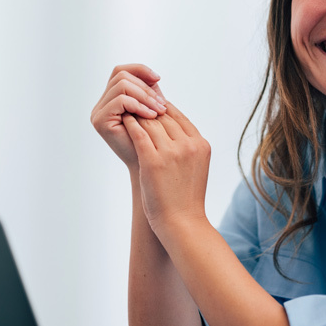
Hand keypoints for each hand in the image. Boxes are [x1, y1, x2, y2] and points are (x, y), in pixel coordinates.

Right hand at [91, 64, 167, 169]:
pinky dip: (138, 104)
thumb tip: (154, 77)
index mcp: (112, 99)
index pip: (121, 71)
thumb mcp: (152, 112)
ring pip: (121, 85)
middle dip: (145, 87)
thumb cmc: (152, 143)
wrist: (148, 169)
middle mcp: (102, 104)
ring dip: (145, 95)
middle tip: (162, 104)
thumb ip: (149, 94)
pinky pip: (120, 100)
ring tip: (159, 110)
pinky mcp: (100, 120)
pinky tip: (151, 116)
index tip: (158, 79)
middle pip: (121, 75)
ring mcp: (98, 112)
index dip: (140, 70)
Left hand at [122, 102, 210, 236]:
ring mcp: (171, 152)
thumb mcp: (196, 167)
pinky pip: (139, 134)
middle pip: (164, 117)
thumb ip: (187, 146)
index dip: (164, 109)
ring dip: (138, 115)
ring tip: (128, 109)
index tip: (152, 106)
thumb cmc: (186, 197)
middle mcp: (188, 145)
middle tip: (135, 103)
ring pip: (151, 122)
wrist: (182, 222)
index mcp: (201, 144)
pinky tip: (124, 120)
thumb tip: (174, 128)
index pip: (179, 117)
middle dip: (149, 110)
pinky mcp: (153, 161)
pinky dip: (131, 124)